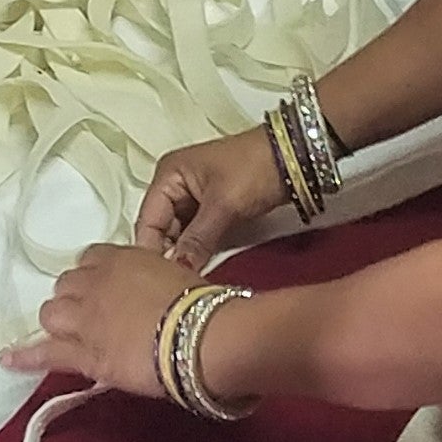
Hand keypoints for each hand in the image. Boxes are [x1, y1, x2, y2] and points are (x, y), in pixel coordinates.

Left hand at [4, 243, 197, 395]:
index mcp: (122, 258)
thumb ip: (156, 280)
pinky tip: (9, 360)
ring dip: (59, 323)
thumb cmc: (202, 304)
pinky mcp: (83, 353)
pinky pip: (46, 352)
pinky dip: (26, 356)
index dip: (93, 277)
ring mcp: (85, 318)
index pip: (91, 260)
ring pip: (51, 314)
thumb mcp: (178, 276)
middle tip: (91, 316)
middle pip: (66, 286)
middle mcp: (95, 283)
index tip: (103, 289)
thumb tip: (161, 290)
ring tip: (69, 336)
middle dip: (73, 299)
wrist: (200, 334)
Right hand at [134, 128, 285, 270]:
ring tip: (186, 280)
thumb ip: (197, 240)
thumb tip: (176, 271)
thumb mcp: (223, 205)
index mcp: (168, 175)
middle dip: (168, 255)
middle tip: (175, 283)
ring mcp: (194, 198)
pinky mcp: (213, 209)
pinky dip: (199, 249)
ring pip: (180, 235)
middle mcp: (175, 186)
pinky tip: (200, 268)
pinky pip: (197, 234)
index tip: (157, 279)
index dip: (151, 250)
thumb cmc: (254, 168)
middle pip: (161, 229)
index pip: (147, 220)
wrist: (295, 157)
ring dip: (184, 254)